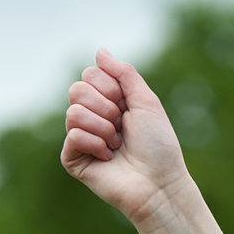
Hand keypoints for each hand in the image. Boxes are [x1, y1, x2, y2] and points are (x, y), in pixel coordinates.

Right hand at [59, 48, 191, 224]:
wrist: (160, 182)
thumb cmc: (158, 145)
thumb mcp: (146, 101)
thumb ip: (124, 73)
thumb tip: (100, 51)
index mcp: (108, 102)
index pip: (90, 74)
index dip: (110, 87)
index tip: (127, 106)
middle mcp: (92, 117)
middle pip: (77, 89)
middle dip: (106, 107)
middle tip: (122, 126)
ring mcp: (80, 138)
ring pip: (73, 112)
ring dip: (104, 128)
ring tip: (117, 144)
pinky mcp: (73, 158)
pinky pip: (73, 135)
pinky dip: (96, 144)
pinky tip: (108, 157)